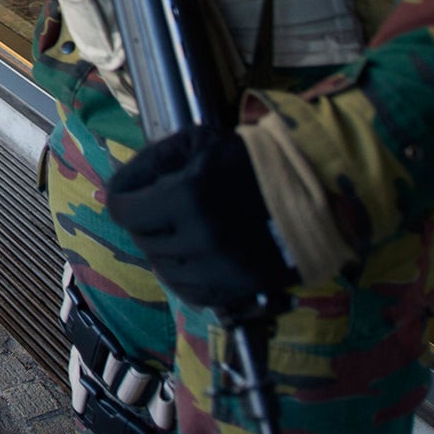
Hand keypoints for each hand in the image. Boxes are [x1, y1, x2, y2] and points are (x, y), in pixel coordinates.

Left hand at [105, 123, 297, 316]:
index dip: (122, 199)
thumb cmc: (249, 161)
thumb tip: (122, 183)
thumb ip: (154, 159)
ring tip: (182, 230)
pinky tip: (195, 256)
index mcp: (185, 196)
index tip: (130, 195)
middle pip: (141, 239)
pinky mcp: (236, 291)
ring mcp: (218, 269)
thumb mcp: (197, 141)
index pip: (122, 210)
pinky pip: (190, 292)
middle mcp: (197, 238)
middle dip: (145, 221)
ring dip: (164, 249)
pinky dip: (185, 275)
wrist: (312, 195)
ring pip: (163, 268)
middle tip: (162, 209)